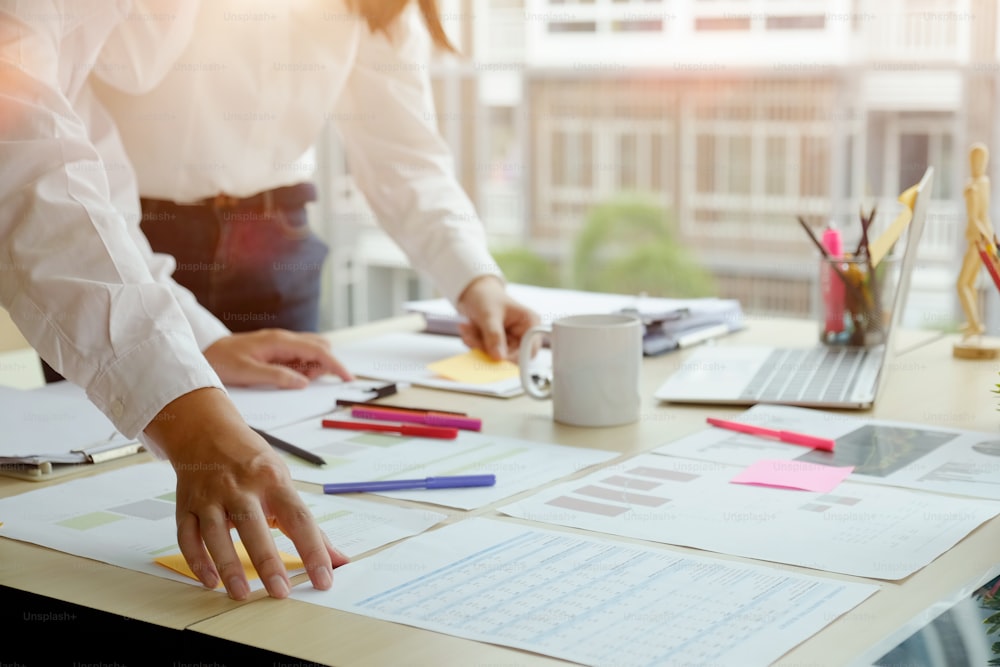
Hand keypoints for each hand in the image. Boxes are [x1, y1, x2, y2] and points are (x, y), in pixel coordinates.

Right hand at [144, 388, 349, 599]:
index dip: (313, 550)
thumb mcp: (283, 481)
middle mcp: (240, 487)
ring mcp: (210, 496)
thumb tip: (336, 558)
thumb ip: (306, 523)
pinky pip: (188, 535)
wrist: (207, 432)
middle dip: (267, 561)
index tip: (324, 578)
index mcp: (273, 481)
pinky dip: (196, 560)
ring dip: (228, 565)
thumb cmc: (252, 462)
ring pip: (216, 533)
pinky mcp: (187, 505)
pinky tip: (209, 581)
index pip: (298, 519)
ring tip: (242, 594)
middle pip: (254, 525)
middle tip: (280, 593)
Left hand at [204, 329, 352, 387]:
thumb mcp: (247, 373)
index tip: (347, 378)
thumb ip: (277, 377)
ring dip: (311, 368)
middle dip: (323, 366)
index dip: (336, 365)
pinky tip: (287, 377)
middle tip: (309, 383)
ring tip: (290, 381)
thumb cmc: (222, 361)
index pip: (318, 351)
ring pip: (311, 352)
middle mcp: (283, 338)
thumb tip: (303, 382)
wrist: (205, 352)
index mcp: (279, 341)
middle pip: (320, 347)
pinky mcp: (277, 349)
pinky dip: (301, 368)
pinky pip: (299, 357)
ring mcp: (281, 342)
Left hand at [455, 275, 539, 361]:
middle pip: (511, 355)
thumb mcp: (489, 314)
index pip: (530, 350)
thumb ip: (494, 335)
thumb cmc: (486, 295)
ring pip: (496, 356)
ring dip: (479, 345)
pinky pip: (487, 352)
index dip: (515, 358)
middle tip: (472, 340)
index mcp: (529, 323)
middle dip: (489, 349)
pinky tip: (468, 330)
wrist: (473, 291)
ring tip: (468, 330)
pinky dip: (475, 343)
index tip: (497, 359)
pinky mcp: (497, 343)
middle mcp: (522, 333)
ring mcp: (510, 339)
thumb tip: (499, 357)